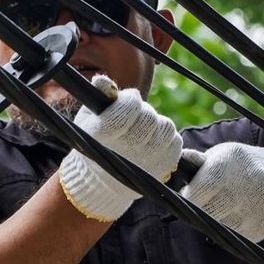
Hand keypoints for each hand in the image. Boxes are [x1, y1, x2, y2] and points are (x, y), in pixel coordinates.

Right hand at [58, 74, 181, 220]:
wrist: (100, 182)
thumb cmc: (93, 142)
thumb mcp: (87, 118)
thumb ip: (97, 97)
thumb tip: (102, 81)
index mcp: (103, 135)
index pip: (130, 107)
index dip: (131, 99)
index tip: (127, 100)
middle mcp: (125, 151)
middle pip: (149, 117)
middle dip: (143, 111)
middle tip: (135, 116)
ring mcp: (146, 163)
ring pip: (166, 127)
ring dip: (156, 123)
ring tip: (144, 128)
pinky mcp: (162, 170)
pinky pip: (176, 142)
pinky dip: (167, 138)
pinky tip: (154, 140)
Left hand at [181, 143, 263, 241]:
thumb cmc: (246, 165)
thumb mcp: (225, 154)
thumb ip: (200, 162)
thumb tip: (178, 161)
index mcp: (229, 163)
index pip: (199, 189)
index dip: (189, 197)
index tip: (187, 196)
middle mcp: (244, 184)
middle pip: (209, 211)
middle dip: (199, 211)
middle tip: (200, 205)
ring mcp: (257, 206)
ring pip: (222, 226)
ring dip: (215, 222)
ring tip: (219, 209)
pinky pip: (238, 235)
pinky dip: (232, 230)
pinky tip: (236, 217)